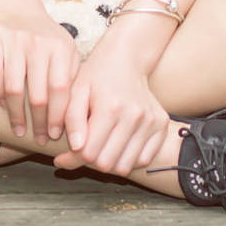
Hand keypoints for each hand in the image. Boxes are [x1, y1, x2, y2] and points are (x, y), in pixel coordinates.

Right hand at [0, 11, 79, 145]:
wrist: (16, 8)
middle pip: (38, 94)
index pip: (61, 89)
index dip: (58, 116)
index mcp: (61, 47)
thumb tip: (78, 117)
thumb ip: (72, 77)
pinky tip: (3, 108)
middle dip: (39, 123)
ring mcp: (14, 40)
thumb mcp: (66, 52)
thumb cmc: (46, 40)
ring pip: (13, 89)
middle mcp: (39, 42)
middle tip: (39, 139)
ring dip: (16, 115)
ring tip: (19, 130)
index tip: (55, 134)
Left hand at [54, 51, 170, 177]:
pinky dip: (129, 160)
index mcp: (110, 108)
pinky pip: (144, 160)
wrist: (126, 59)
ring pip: (125, 167)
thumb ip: (72, 120)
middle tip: (84, 150)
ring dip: (110, 163)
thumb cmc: (96, 76)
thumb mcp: (76, 92)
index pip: (89, 153)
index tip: (63, 156)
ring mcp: (151, 121)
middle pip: (107, 164)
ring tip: (101, 147)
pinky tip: (119, 146)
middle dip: (90, 162)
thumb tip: (76, 147)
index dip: (72, 159)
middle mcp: (134, 116)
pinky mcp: (162, 125)